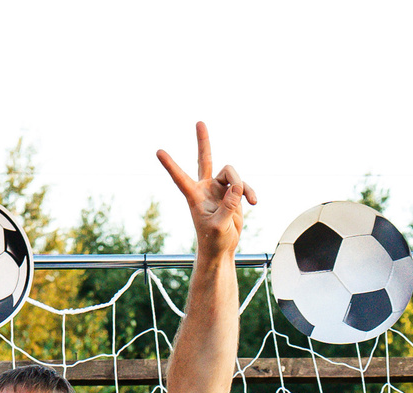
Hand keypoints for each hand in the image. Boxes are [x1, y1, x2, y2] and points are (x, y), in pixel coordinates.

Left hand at [156, 122, 254, 258]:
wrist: (222, 249)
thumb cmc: (214, 241)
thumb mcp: (220, 226)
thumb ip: (228, 207)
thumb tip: (237, 188)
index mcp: (194, 196)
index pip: (180, 177)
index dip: (170, 165)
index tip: (158, 152)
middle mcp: (205, 188)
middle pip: (204, 159)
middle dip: (203, 141)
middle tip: (199, 122)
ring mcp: (219, 189)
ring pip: (231, 174)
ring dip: (241, 185)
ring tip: (248, 200)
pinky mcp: (231, 194)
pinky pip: (242, 186)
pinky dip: (249, 192)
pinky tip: (254, 203)